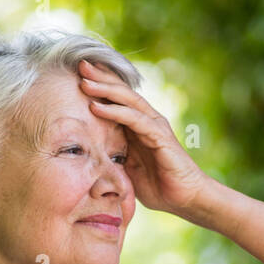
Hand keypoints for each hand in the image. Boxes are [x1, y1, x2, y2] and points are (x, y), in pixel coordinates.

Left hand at [77, 58, 207, 218]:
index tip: (78, 75)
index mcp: (139, 127)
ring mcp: (155, 126)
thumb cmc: (158, 186)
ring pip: (127, 101)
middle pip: (122, 92)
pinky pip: (134, 120)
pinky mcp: (160, 137)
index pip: (118, 99)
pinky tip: (96, 106)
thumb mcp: (127, 169)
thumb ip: (113, 156)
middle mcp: (148, 120)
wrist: (185, 199)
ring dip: (104, 90)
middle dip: (101, 78)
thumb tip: (88, 155)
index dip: (100, 85)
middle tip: (79, 64)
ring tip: (84, 81)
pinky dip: (114, 112)